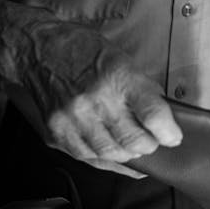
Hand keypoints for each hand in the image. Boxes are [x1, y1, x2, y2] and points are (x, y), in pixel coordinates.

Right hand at [0, 14, 182, 171]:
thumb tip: (162, 115)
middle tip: (152, 141)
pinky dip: (105, 159)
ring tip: (132, 146)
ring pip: (112, 154)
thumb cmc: (81, 49)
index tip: (173, 136)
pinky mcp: (57, 133)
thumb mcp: (120, 57)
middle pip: (134, 141)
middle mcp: (94, 101)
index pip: (152, 114)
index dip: (168, 131)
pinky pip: (87, 158)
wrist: (36, 50)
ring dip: (128, 154)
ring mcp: (73, 120)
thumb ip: (141, 87)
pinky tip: (113, 153)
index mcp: (116, 77)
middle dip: (149, 146)